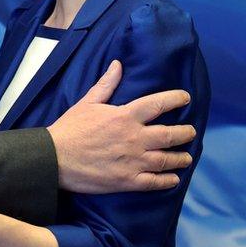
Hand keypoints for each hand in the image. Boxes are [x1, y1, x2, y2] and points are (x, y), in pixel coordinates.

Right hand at [47, 60, 195, 193]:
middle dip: (185, 133)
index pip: (158, 104)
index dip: (176, 99)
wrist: (54, 158)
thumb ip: (106, 84)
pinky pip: (155, 181)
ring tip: (187, 157)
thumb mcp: (88, 102)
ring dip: (181, 158)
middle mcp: (135, 138)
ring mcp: (133, 161)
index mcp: (125, 116)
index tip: (186, 98)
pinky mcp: (128, 181)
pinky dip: (168, 180)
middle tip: (191, 132)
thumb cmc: (70, 128)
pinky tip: (174, 178)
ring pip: (167, 159)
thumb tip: (118, 64)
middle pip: (170, 134)